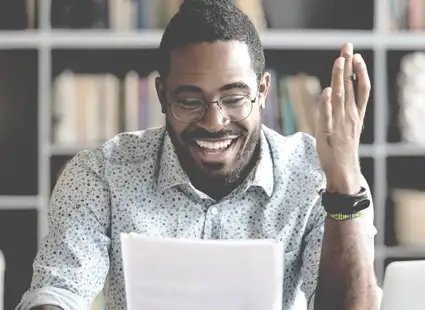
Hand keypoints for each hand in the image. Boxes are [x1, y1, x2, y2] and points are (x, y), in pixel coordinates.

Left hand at [315, 43, 370, 194]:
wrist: (343, 171)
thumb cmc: (343, 148)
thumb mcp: (349, 127)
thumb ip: (345, 110)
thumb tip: (335, 92)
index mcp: (356, 114)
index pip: (360, 88)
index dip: (359, 71)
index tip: (356, 56)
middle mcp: (350, 116)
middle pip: (350, 87)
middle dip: (348, 66)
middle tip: (347, 47)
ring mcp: (339, 124)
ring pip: (340, 97)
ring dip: (339, 78)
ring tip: (339, 61)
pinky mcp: (327, 133)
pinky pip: (327, 116)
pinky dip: (327, 104)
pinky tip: (326, 91)